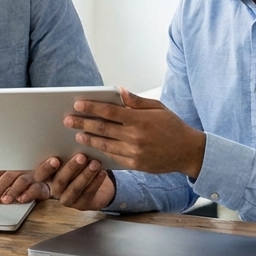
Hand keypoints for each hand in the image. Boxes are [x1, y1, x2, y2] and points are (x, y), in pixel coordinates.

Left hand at [0, 170, 49, 203]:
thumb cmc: (25, 177)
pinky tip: (22, 199)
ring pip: (21, 181)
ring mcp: (32, 175)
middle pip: (6, 176)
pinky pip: (37, 187)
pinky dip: (29, 193)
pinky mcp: (44, 184)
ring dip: (12, 190)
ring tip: (4, 201)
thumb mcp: (5, 178)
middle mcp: (19, 168)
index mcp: (9, 166)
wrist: (50, 178)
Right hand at [34, 154, 115, 209]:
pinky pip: (88, 193)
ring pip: (74, 188)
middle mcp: (53, 189)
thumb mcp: (66, 157)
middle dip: (71, 168)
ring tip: (95, 163)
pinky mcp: (81, 205)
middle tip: (81, 156)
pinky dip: (96, 182)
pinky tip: (102, 172)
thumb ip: (63, 152)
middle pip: (59, 181)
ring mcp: (66, 198)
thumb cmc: (75, 164)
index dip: (45, 168)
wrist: (92, 183)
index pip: (40, 175)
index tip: (55, 159)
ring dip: (86, 175)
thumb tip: (67, 137)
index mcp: (45, 176)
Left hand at [64, 88, 206, 177]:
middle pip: (102, 128)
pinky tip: (91, 147)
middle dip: (82, 123)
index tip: (77, 104)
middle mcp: (135, 136)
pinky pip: (113, 157)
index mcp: (140, 119)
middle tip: (67, 120)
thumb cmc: (173, 126)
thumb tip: (119, 91)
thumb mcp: (158, 108)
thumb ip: (137, 101)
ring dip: (88, 139)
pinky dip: (100, 152)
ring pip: (104, 144)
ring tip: (76, 133)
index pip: (109, 112)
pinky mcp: (135, 164)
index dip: (91, 107)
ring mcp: (134, 152)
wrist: (188, 152)